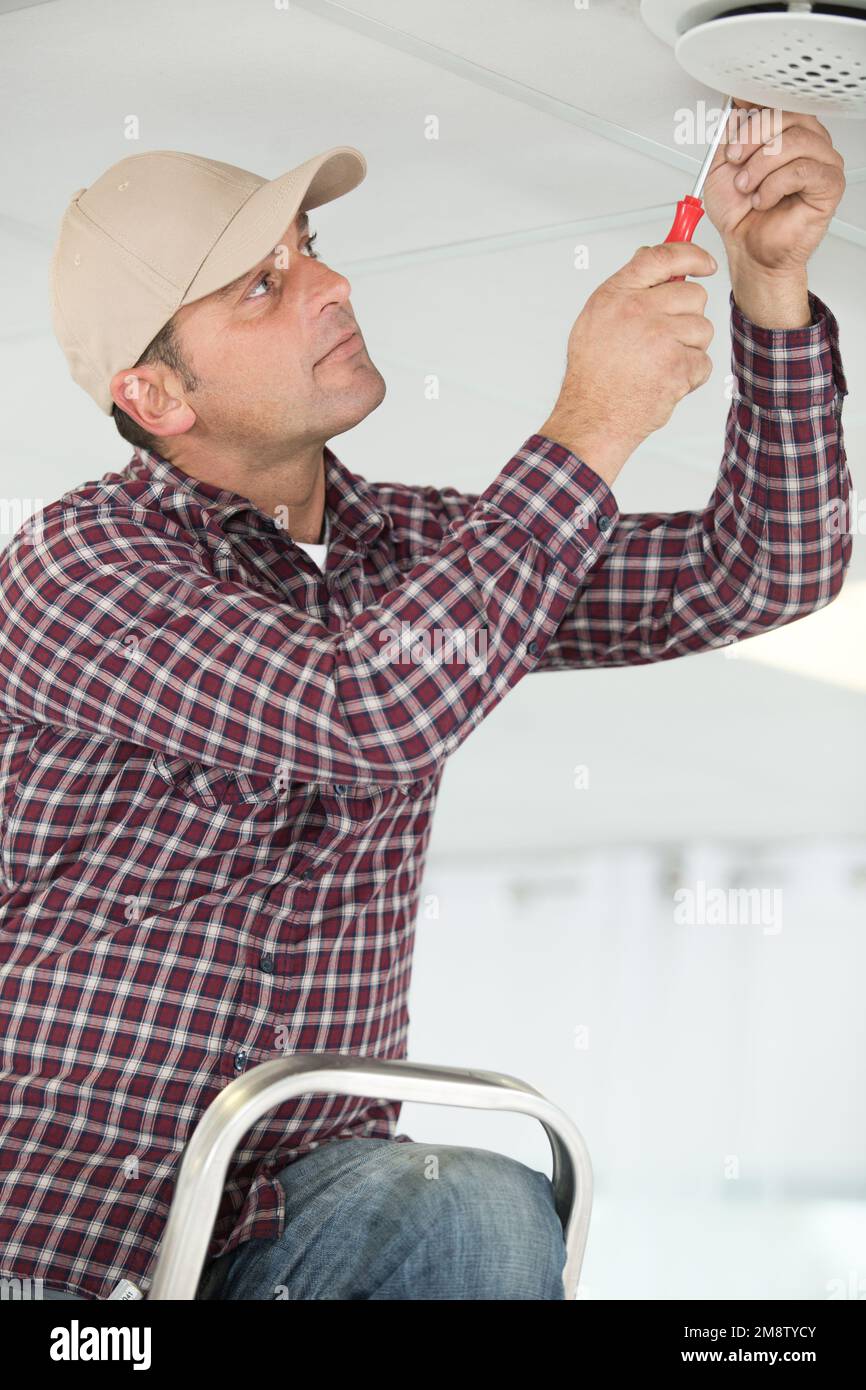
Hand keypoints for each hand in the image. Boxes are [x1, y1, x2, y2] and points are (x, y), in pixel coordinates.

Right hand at [539, 241, 717, 487]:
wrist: (592, 418)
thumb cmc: (593, 374)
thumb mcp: (596, 318)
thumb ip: (626, 287)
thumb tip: (652, 260)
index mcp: (617, 294)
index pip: (663, 257)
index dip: (692, 255)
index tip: (706, 264)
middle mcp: (637, 310)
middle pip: (694, 295)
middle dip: (688, 317)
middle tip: (666, 339)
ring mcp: (659, 338)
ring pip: (703, 329)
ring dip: (690, 349)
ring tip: (660, 364)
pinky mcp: (676, 366)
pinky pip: (703, 362)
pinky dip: (690, 376)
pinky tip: (664, 382)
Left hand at [700, 100, 845, 274]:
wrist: (747, 250)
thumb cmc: (740, 214)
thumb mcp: (721, 166)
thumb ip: (730, 133)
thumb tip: (739, 105)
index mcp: (785, 132)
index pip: (777, 101)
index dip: (753, 110)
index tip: (734, 126)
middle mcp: (806, 141)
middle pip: (787, 114)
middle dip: (752, 138)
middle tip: (735, 163)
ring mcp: (821, 161)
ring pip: (796, 140)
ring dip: (761, 166)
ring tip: (747, 188)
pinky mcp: (829, 184)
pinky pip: (804, 169)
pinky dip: (775, 185)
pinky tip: (764, 199)